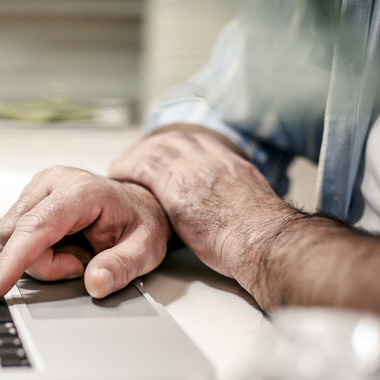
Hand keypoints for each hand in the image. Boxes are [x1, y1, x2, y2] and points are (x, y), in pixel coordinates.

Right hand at [0, 166, 171, 299]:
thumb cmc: (139, 222)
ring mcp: (38, 187)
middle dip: (43, 264)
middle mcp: (52, 182)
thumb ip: (122, 267)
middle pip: (16, 237)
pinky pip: (15, 234)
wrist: (137, 203)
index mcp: (80, 191)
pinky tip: (62, 244)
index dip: (12, 261)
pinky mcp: (30, 197)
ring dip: (39, 257)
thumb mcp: (146, 250)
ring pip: (11, 237)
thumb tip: (96, 284)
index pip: (35, 227)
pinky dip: (36, 249)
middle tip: (80, 263)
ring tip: (74, 252)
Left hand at [109, 124, 297, 291]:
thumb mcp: (254, 209)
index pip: (200, 143)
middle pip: (174, 141)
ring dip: (136, 156)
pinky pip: (142, 166)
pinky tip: (118, 172)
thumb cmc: (261, 236)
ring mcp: (193, 168)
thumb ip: (237, 202)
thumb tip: (235, 212)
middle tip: (139, 156)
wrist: (262, 239)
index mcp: (233, 164)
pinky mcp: (174, 183)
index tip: (168, 152)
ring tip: (122, 165)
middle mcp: (212, 159)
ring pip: (155, 150)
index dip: (179, 147)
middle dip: (153, 147)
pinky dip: (127, 167)